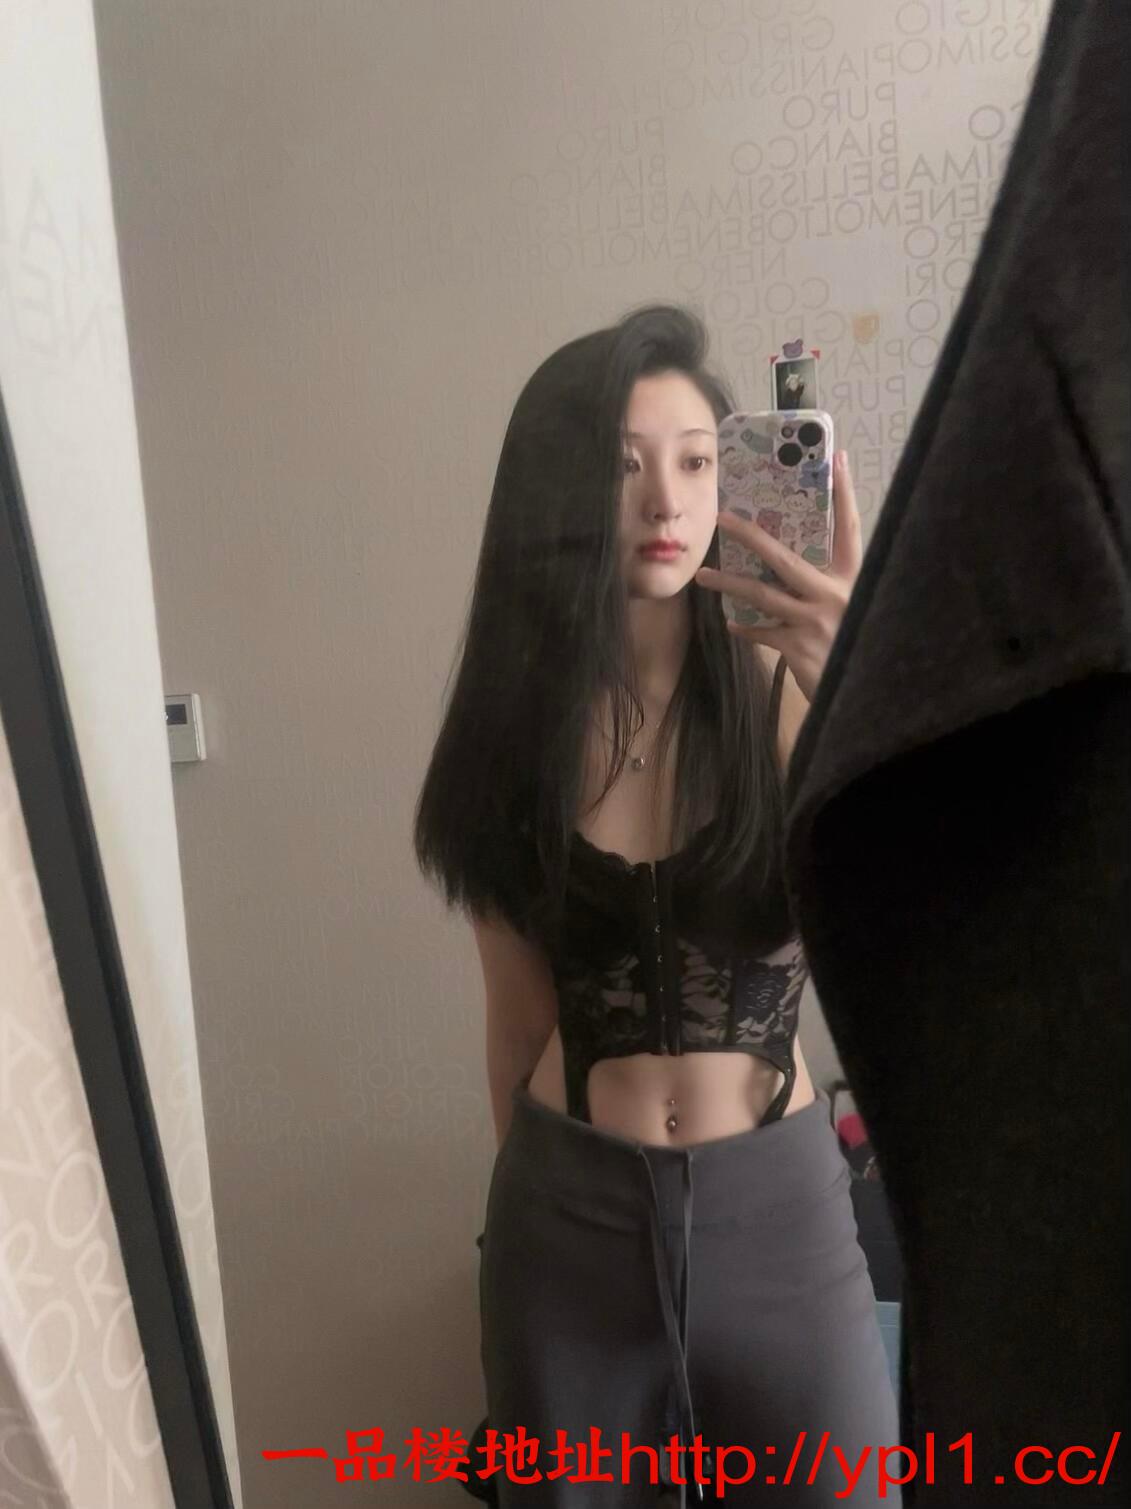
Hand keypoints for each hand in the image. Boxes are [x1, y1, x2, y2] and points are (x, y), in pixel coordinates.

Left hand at [695, 450, 862, 702]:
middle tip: (724, 518)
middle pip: (785, 558)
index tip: (837, 460)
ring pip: (762, 595)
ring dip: (729, 585)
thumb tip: (795, 568)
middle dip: (751, 536)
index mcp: (854, 578)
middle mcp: (836, 595)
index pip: (850, 528)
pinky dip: (746, 629)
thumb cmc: (856, 647)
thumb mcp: (854, 609)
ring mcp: (815, 622)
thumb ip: (831, 589)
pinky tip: (732, 624)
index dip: (844, 494)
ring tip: (704, 576)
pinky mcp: (798, 648)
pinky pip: (763, 633)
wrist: (866, 694)